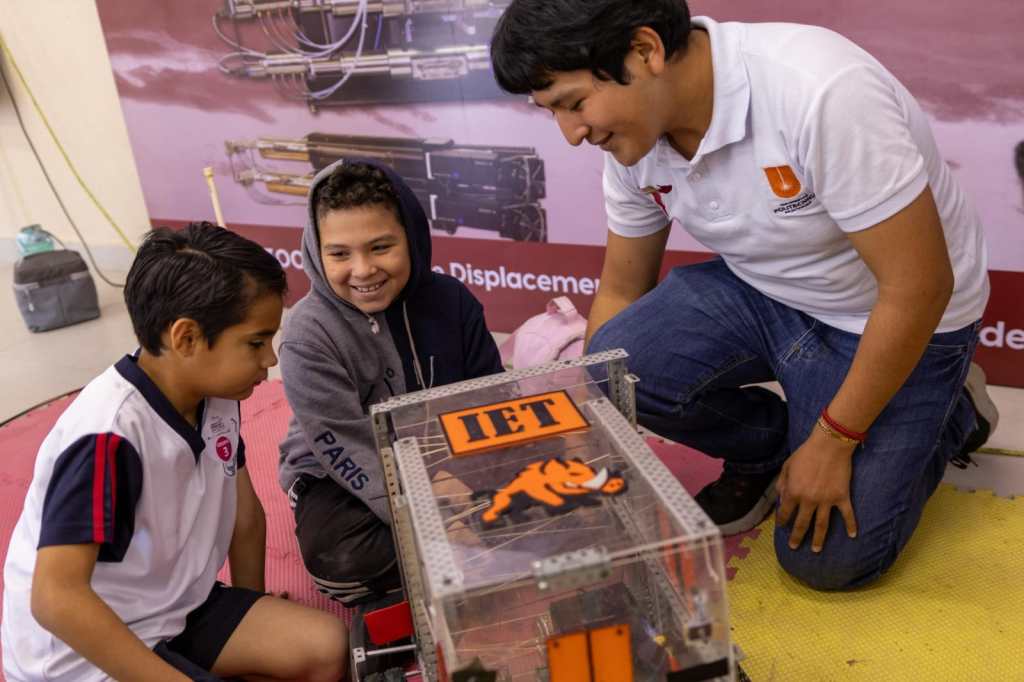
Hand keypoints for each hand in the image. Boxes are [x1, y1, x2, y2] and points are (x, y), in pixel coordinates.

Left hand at [776, 428, 857, 552]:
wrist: (829, 446)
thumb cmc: (805, 453)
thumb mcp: (787, 466)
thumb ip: (782, 483)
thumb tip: (780, 497)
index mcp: (793, 492)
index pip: (785, 512)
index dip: (782, 520)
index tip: (781, 527)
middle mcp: (809, 500)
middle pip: (802, 524)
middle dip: (797, 537)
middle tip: (794, 547)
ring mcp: (826, 501)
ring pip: (822, 525)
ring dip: (819, 539)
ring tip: (816, 550)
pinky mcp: (842, 497)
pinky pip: (847, 515)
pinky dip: (851, 525)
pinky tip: (853, 535)